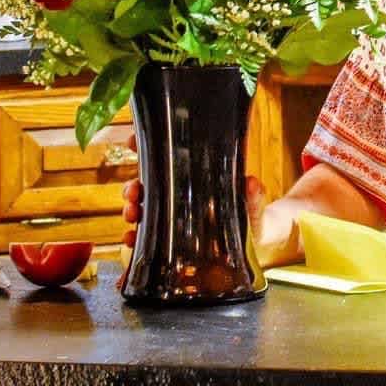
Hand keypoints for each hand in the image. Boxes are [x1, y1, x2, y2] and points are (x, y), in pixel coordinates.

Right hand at [120, 135, 300, 267]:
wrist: (255, 243)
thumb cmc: (250, 212)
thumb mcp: (253, 201)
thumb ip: (253, 194)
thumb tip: (251, 183)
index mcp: (195, 178)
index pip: (166, 158)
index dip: (147, 148)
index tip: (133, 142)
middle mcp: (179, 194)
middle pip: (148, 186)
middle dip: (134, 187)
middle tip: (133, 193)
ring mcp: (172, 217)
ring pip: (143, 210)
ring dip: (132, 210)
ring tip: (132, 215)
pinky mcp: (170, 241)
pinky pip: (147, 239)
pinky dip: (135, 240)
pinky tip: (131, 241)